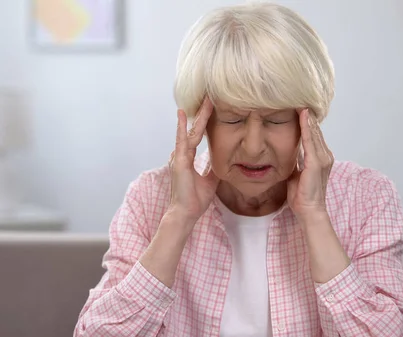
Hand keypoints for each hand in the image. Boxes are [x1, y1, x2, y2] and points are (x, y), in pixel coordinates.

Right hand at [168, 98, 218, 224]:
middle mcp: (182, 154)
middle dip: (203, 114)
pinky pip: (181, 140)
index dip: (205, 122)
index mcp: (188, 158)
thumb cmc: (194, 199)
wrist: (186, 213)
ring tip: (205, 100)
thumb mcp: (210, 180)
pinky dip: (182, 126)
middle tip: (211, 97)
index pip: (198, 136)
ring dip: (198, 116)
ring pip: (190, 131)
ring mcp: (179, 156)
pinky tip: (183, 114)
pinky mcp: (179, 161)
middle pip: (195, 130)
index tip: (212, 108)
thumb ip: (213, 168)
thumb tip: (223, 161)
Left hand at [287, 108, 333, 219]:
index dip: (306, 122)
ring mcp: (323, 159)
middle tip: (299, 98)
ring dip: (307, 117)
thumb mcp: (297, 173)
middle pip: (315, 131)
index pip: (313, 136)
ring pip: (314, 133)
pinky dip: (307, 128)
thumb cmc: (302, 196)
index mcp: (320, 158)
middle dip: (307, 116)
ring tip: (300, 101)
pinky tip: (303, 116)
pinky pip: (311, 141)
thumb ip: (296, 160)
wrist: (309, 210)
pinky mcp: (317, 163)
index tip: (298, 107)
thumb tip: (290, 151)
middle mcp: (325, 156)